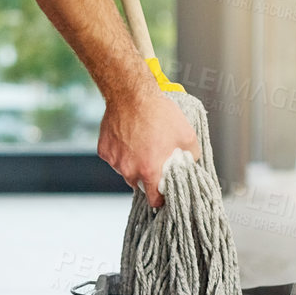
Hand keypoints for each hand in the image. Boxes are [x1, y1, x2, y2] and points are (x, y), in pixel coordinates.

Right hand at [98, 84, 200, 208]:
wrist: (131, 94)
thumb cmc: (159, 113)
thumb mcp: (187, 135)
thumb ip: (190, 156)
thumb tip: (189, 163)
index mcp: (150, 171)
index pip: (154, 200)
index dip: (160, 198)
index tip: (163, 192)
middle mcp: (129, 170)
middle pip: (138, 185)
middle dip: (146, 177)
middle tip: (153, 160)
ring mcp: (114, 160)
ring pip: (125, 171)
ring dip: (132, 164)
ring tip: (141, 144)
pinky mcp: (104, 150)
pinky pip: (114, 157)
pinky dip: (120, 151)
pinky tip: (128, 137)